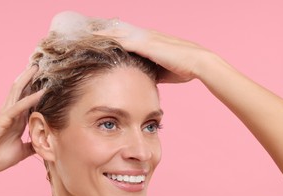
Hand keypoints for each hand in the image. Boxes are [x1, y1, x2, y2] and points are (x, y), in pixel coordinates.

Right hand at [0, 65, 43, 175]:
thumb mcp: (20, 152)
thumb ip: (31, 146)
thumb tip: (42, 146)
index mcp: (17, 121)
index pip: (29, 101)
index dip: (37, 89)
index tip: (48, 80)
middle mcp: (12, 114)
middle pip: (23, 91)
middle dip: (32, 78)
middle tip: (42, 65)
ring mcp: (6, 115)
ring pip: (19, 92)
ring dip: (28, 79)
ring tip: (37, 66)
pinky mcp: (2, 120)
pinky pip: (18, 107)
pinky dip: (30, 99)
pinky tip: (41, 91)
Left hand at [93, 21, 212, 83]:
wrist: (197, 63)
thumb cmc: (183, 67)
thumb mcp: (160, 70)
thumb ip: (148, 70)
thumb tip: (139, 78)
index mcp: (149, 40)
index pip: (126, 35)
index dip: (111, 36)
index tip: (97, 38)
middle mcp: (145, 36)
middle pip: (118, 30)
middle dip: (102, 31)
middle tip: (84, 32)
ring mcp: (145, 38)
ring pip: (117, 32)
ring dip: (101, 33)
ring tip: (85, 34)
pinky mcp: (145, 44)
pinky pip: (121, 39)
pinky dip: (108, 39)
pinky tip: (96, 39)